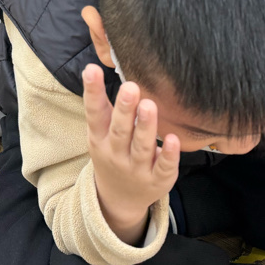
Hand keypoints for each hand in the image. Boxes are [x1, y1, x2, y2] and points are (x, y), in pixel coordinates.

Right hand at [83, 64, 180, 244]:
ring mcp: (137, 169)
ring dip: (146, 126)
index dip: (92, 92)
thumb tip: (96, 66)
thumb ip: (102, 106)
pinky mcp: (157, 180)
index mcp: (99, 139)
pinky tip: (173, 138)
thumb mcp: (99, 134)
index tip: (92, 69)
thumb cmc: (112, 153)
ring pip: (142, 147)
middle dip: (125, 110)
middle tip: (130, 86)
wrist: (119, 199)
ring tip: (149, 104)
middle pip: (120, 131)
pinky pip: (163, 167)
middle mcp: (116, 154)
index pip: (95, 114)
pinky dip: (168, 154)